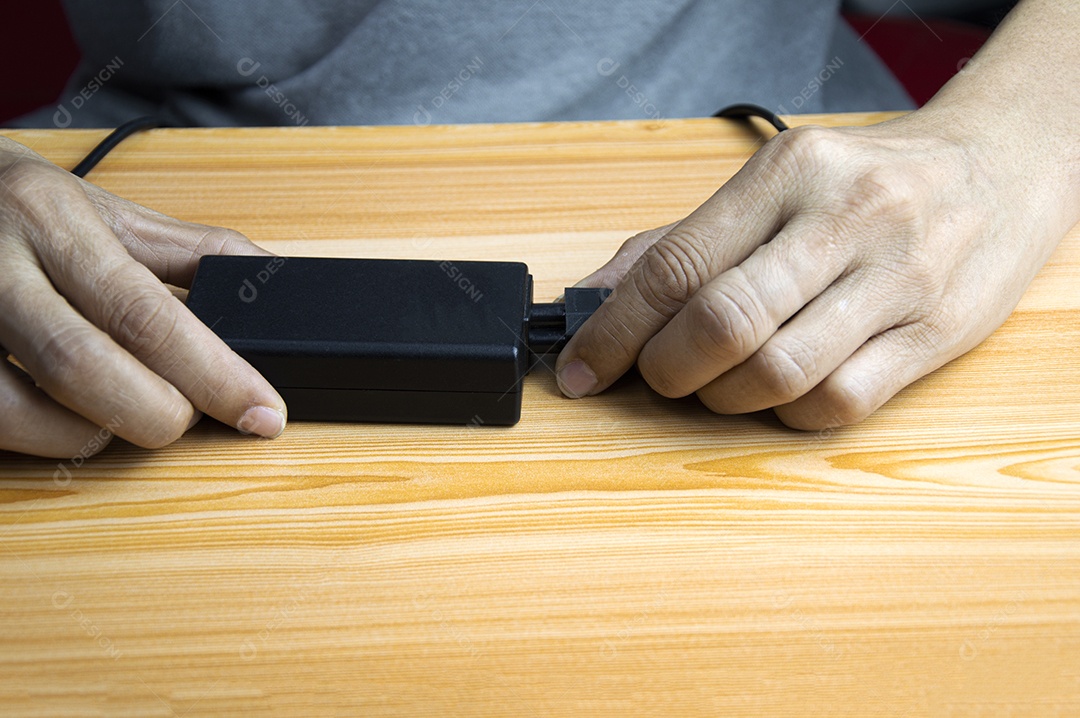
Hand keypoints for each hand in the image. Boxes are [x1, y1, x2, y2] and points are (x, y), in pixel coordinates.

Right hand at [0, 137, 285, 457]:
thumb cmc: (26, 208)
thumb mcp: (113, 212)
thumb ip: (196, 252)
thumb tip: (280, 284)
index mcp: (53, 220)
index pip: (146, 313)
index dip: (214, 377)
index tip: (262, 412)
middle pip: (80, 367)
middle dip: (154, 413)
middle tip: (186, 417)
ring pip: (19, 411)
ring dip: (90, 432)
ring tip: (121, 408)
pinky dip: (42, 435)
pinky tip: (66, 415)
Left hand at [556, 112, 1073, 428]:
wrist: (997, 168)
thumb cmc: (863, 182)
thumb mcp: (771, 185)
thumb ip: (679, 241)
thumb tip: (593, 301)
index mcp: (787, 174)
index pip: (676, 266)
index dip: (614, 333)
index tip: (582, 370)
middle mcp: (844, 219)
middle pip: (723, 323)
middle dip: (665, 371)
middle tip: (656, 377)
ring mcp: (897, 279)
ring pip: (779, 373)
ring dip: (723, 399)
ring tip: (718, 383)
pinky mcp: (936, 334)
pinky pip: (838, 403)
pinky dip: (787, 415)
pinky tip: (780, 394)